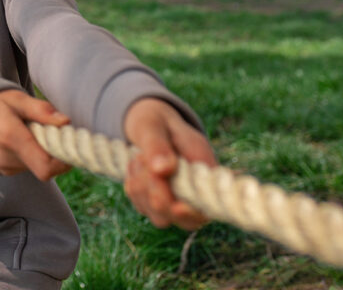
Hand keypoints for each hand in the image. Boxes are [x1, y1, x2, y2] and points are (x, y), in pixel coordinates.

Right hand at [0, 90, 72, 179]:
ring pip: (38, 166)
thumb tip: (65, 122)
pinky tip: (23, 140)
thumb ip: (40, 110)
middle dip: (54, 151)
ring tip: (31, 133)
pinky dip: (33, 155)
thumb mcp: (16, 98)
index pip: (45, 166)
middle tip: (50, 131)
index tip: (68, 144)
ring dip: (43, 152)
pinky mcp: (5, 171)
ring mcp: (5, 168)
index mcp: (11, 137)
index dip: (64, 161)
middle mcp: (6, 158)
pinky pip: (30, 166)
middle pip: (46, 166)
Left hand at [123, 97, 216, 229]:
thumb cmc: (156, 121)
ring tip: (141, 156)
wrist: (148, 124)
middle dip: (159, 197)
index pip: (208, 205)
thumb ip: (158, 146)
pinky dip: (134, 185)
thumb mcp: (154, 125)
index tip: (177, 208)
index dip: (195, 212)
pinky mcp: (156, 203)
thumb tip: (163, 169)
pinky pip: (141, 205)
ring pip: (159, 216)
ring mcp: (177, 201)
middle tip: (142, 160)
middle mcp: (196, 192)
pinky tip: (137, 164)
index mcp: (205, 171)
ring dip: (143, 188)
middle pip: (186, 221)